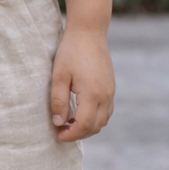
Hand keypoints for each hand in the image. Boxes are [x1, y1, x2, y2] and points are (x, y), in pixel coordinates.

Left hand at [50, 26, 114, 141]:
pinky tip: (79, 113)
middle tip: (60, 131)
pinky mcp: (111, 88)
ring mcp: (111, 92)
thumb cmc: (71, 53)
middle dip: (78, 133)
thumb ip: (58, 101)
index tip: (57, 135)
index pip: (84, 124)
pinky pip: (106, 111)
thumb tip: (58, 122)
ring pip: (103, 120)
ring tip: (67, 123)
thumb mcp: (59, 76)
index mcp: (93, 94)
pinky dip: (94, 118)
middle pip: (96, 126)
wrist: (89, 33)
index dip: (71, 134)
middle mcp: (106, 96)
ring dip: (87, 127)